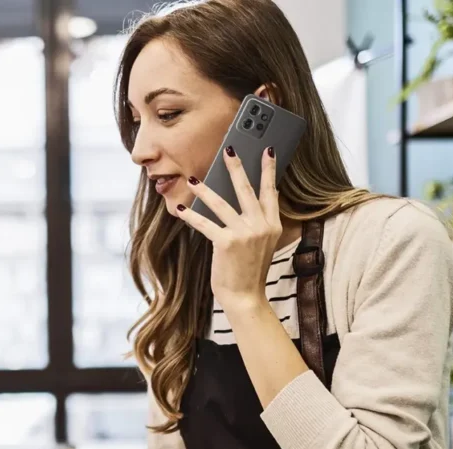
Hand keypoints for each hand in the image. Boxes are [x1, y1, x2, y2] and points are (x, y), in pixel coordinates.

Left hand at [175, 146, 281, 312]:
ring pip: (222, 203)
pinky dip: (191, 215)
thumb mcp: (264, 244)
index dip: (269, 170)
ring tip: (192, 178)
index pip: (270, 191)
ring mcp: (245, 234)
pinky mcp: (227, 242)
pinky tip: (180, 208)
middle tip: (229, 148)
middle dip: (236, 166)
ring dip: (204, 189)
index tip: (268, 150)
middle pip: (247, 189)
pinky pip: (205, 223)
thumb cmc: (249, 270)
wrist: (246, 297)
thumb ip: (261, 222)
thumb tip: (256, 197)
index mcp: (273, 225)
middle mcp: (261, 226)